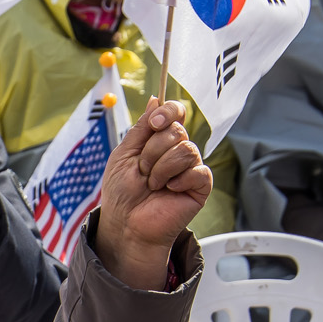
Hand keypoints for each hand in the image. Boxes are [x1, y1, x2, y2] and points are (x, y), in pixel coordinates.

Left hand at [92, 98, 210, 290]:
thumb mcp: (125, 153)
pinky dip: (178, 180)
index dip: (168, 112)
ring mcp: (190, 167)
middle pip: (177, 131)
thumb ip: (142, 127)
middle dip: (153, 151)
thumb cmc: (122, 191)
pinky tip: (169, 191)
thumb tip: (155, 99)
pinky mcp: (200, 186)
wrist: (126, 223)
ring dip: (161, 168)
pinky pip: (198, 171)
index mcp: (160, 139)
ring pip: (186, 150)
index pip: (176, 112)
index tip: (154, 125)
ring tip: (152, 184)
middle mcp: (178, 150)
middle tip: (142, 171)